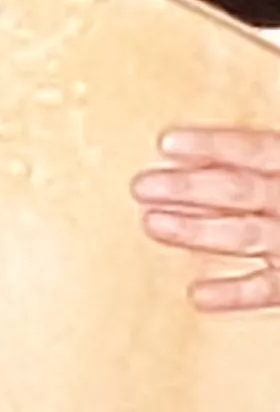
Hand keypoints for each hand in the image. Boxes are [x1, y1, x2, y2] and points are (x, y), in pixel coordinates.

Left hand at [137, 126, 279, 311]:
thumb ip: (267, 151)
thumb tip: (230, 115)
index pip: (258, 151)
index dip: (214, 146)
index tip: (168, 143)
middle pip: (242, 192)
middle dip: (190, 190)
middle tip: (143, 186)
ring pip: (247, 236)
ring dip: (198, 232)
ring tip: (153, 225)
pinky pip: (269, 290)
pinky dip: (236, 295)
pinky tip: (198, 296)